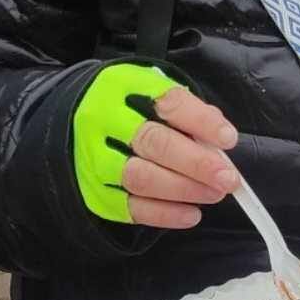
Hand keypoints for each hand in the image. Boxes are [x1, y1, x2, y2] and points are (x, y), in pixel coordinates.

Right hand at [73, 62, 239, 228]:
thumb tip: (218, 140)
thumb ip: (186, 110)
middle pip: (154, 143)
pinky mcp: (93, 190)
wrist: (71, 118)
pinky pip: (130, 208)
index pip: (169, 103)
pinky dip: (164, 214)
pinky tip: (190, 214)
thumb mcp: (153, 90)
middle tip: (227, 178)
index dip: (201, 122)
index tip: (228, 139)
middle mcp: (104, 120)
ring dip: (183, 189)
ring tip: (214, 193)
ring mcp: (94, 157)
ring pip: (141, 178)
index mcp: (125, 86)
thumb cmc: (127, 105)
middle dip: (196, 163)